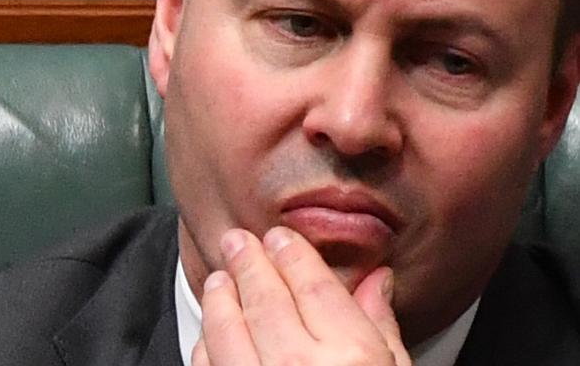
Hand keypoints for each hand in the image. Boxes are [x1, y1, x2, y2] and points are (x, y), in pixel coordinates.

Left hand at [192, 227, 411, 365]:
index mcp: (350, 356)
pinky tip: (213, 330)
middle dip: (249, 262)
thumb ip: (384, 329)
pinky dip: (208, 343)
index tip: (280, 237)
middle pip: (267, 298)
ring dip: (221, 297)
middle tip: (238, 240)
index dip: (293, 255)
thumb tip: (380, 279)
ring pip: (228, 328)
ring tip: (220, 277)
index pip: (314, 286)